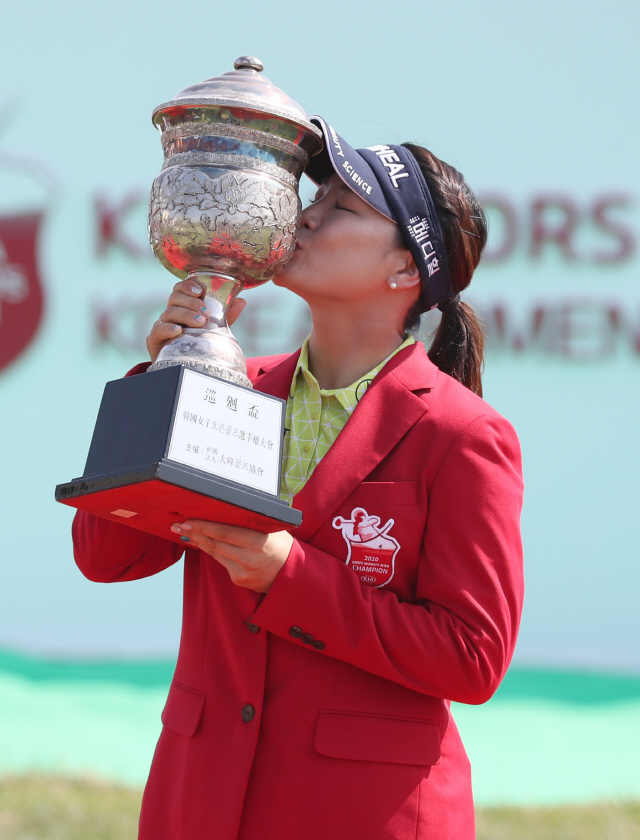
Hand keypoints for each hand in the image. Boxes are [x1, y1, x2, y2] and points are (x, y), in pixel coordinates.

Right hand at [146, 278, 246, 361]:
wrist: (184, 368)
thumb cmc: (198, 345)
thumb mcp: (214, 330)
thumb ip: (225, 317)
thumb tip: (241, 301)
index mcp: (183, 306)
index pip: (182, 288)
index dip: (189, 285)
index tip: (201, 290)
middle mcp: (171, 313)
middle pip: (175, 298)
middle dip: (192, 303)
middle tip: (206, 313)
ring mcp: (161, 325)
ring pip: (169, 312)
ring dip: (185, 315)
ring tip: (199, 323)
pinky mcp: (154, 339)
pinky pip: (158, 329)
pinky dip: (168, 328)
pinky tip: (178, 331)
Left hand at [171, 520, 293, 592]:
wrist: (293, 575)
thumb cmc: (282, 546)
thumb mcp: (272, 530)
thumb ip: (252, 522)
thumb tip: (227, 509)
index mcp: (258, 542)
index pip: (224, 533)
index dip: (204, 527)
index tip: (188, 520)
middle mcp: (248, 558)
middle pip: (215, 543)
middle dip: (194, 533)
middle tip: (177, 524)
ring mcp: (242, 572)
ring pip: (215, 553)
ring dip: (198, 541)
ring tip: (184, 531)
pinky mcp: (238, 580)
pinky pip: (222, 562)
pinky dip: (212, 551)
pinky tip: (202, 543)